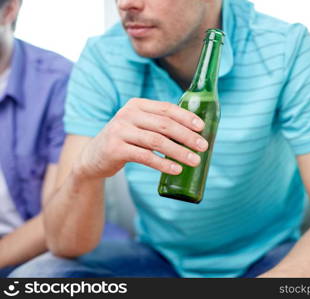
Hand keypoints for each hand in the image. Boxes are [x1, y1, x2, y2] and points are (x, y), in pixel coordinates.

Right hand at [75, 98, 207, 178]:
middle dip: (187, 136)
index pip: (167, 108)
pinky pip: (145, 156)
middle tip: (203, 147)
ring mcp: (120, 131)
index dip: (186, 117)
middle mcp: (127, 115)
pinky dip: (163, 163)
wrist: (93, 157)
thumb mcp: (138, 126)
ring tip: (194, 161)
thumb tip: (194, 134)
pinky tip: (176, 169)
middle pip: (165, 124)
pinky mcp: (115, 149)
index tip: (202, 127)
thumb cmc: (124, 141)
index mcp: (137, 105)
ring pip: (157, 141)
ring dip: (179, 151)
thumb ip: (158, 124)